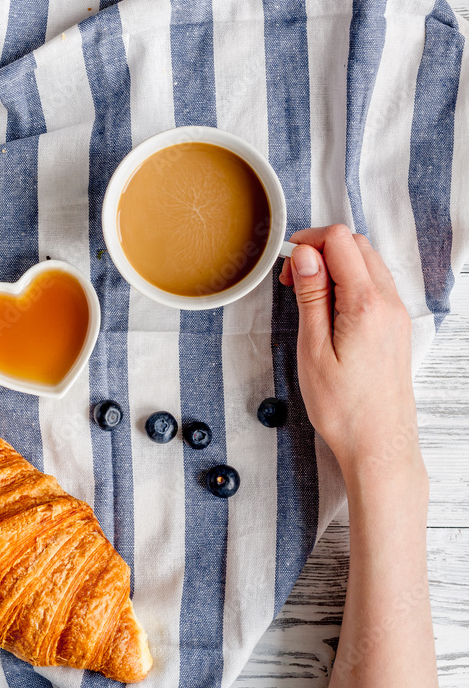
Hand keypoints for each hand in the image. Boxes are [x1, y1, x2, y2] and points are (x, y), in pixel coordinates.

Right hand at [279, 224, 423, 485]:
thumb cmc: (343, 408)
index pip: (340, 241)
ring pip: (368, 263)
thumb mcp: (313, 350)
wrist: (378, 445)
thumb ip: (312, 297)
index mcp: (366, 304)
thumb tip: (307, 255)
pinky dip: (351, 284)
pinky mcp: (397, 327)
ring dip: (336, 266)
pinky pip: (376, 286)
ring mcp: (397, 315)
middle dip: (321, 251)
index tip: (289, 267)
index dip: (308, 243)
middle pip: (357, 245)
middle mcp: (389, 303)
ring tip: (310, 299)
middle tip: (295, 282)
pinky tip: (330, 312)